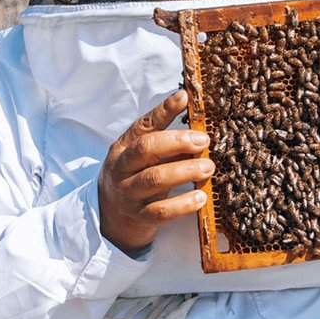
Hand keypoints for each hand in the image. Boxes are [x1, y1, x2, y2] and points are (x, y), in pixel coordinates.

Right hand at [97, 89, 213, 253]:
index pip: (142, 125)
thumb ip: (164, 143)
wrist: (111, 221)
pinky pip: (162, 211)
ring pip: (154, 179)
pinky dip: (183, 204)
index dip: (163, 110)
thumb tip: (199, 127)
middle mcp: (122, 168)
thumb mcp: (141, 159)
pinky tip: (201, 197)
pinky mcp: (139, 217)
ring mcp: (128, 194)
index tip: (184, 97)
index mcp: (123, 148)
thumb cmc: (134, 180)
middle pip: (146, 149)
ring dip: (185, 171)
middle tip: (203, 140)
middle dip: (177, 142)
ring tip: (208, 167)